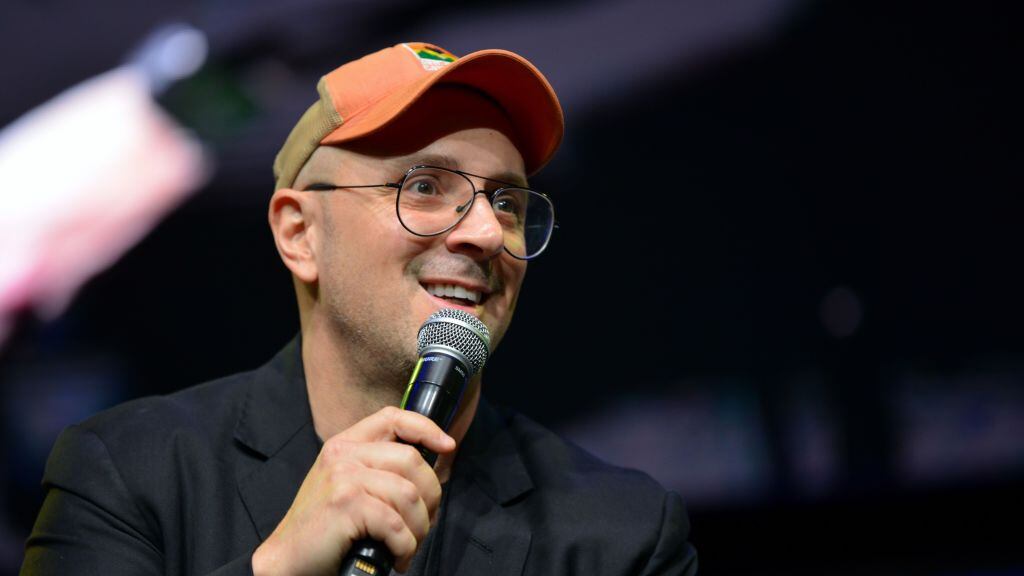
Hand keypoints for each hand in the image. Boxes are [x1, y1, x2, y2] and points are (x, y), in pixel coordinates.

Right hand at [251, 406, 455, 574]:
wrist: (287, 561)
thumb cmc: (324, 529)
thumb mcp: (347, 486)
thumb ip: (378, 469)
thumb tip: (431, 469)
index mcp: (345, 445)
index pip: (393, 418)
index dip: (426, 427)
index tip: (447, 446)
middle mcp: (343, 455)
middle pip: (412, 461)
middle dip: (430, 497)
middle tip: (422, 524)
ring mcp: (343, 478)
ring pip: (409, 495)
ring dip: (418, 528)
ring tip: (407, 545)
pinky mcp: (345, 505)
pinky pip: (395, 524)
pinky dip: (404, 546)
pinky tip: (397, 557)